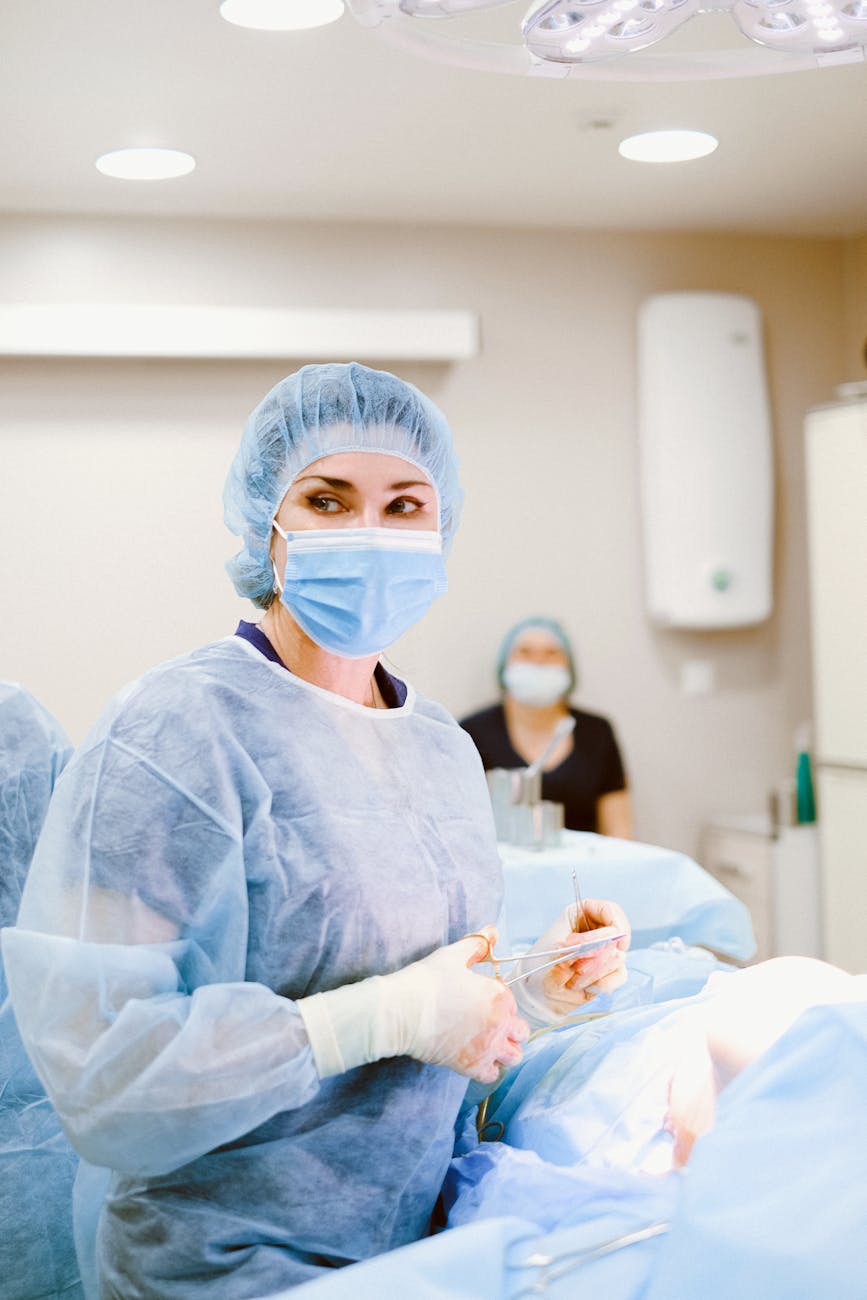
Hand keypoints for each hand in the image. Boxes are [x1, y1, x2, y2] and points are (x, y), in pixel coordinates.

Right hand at [397, 926, 530, 1083]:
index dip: (498, 1002)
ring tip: (486, 1044)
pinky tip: (474, 1057)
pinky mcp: (471, 1067)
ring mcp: (487, 1048)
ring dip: (504, 1050)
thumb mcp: (454, 955)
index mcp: (499, 996)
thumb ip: (478, 944)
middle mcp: (500, 1024)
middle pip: (520, 1032)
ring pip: (513, 1057)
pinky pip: (492, 1075)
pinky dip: (487, 1068)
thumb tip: (493, 931)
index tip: (480, 1001)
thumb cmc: (427, 980)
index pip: (511, 1003)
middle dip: (509, 1028)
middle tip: (488, 1024)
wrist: (402, 1010)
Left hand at [514, 898, 630, 1021]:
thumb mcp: (555, 951)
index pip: (609, 910)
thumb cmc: (539, 967)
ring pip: (618, 957)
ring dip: (595, 972)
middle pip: (616, 935)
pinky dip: (603, 983)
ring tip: (572, 980)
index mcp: (580, 915)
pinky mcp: (609, 971)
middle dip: (597, 956)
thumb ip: (582, 946)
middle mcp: (596, 930)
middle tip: (576, 967)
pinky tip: (585, 987)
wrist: (535, 996)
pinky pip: (620, 975)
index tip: (616, 942)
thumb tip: (610, 944)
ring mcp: (605, 951)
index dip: (617, 923)